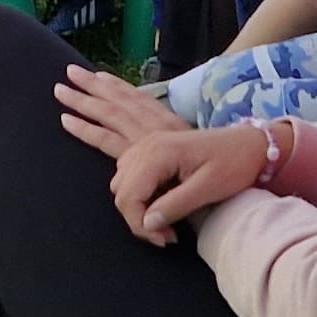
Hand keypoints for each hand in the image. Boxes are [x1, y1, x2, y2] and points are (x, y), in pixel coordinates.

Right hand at [57, 68, 269, 244]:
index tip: (164, 237)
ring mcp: (154, 130)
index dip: (140, 221)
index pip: (128, 194)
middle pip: (106, 138)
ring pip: (112, 110)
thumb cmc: (233, 168)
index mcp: (159, 153)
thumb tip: (147, 223)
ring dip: (87, 96)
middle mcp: (150, 138)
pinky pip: (130, 105)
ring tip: (63, 84)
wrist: (255, 147)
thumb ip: (174, 207)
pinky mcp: (161, 128)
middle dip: (83, 126)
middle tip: (62, 117)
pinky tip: (101, 80)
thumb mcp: (208, 191)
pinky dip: (113, 92)